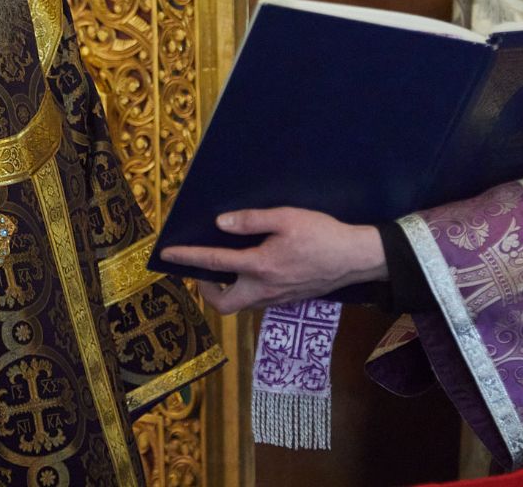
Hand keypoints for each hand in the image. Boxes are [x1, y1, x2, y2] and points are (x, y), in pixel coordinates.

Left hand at [160, 207, 386, 313]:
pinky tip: (252, 270)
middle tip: (202, 272)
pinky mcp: (289, 299)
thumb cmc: (322, 234)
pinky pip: (257, 301)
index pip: (214, 263)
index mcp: (259, 266)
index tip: (167, 254)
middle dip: (206, 291)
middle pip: (223, 304)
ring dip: (226, 291)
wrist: (356, 258)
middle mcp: (264, 289)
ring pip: (241, 304)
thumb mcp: (286, 217)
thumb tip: (221, 224)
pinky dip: (246, 289)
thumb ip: (252, 220)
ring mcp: (277, 299)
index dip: (188, 258)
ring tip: (224, 269)